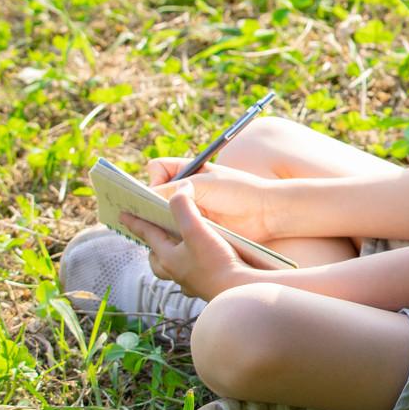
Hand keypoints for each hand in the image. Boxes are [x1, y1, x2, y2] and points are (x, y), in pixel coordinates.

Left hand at [122, 191, 252, 302]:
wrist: (239, 290)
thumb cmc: (216, 261)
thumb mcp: (196, 228)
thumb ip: (183, 206)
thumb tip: (181, 187)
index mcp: (168, 258)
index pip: (148, 235)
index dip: (136, 222)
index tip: (122, 215)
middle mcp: (176, 272)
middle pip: (157, 258)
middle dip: (153, 246)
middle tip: (155, 234)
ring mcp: (191, 282)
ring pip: (173, 269)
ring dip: (172, 258)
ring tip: (180, 248)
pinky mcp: (207, 287)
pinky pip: (192, 277)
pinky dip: (192, 268)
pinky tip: (203, 263)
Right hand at [144, 157, 276, 241]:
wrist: (265, 213)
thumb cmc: (238, 192)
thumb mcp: (202, 186)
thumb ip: (173, 191)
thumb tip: (144, 200)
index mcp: (189, 172)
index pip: (157, 170)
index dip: (153, 180)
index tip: (157, 193)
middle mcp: (187, 190)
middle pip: (155, 194)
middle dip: (148, 203)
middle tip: (143, 214)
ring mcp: (192, 209)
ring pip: (163, 214)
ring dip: (158, 221)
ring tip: (156, 228)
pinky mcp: (197, 228)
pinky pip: (175, 230)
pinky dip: (170, 234)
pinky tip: (170, 239)